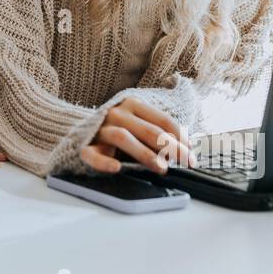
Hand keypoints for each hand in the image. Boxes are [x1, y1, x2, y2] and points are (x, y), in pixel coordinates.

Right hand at [79, 97, 194, 174]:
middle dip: (170, 147)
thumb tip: (185, 150)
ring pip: (123, 138)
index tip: (192, 156)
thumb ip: (157, 132)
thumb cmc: (117, 130)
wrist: (80, 129)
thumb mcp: (138, 124)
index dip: (181, 138)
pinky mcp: (85, 146)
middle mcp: (116, 114)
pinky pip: (93, 155)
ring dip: (145, 153)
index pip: (163, 120)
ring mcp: (100, 129)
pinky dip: (104, 162)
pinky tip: (116, 168)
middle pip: (148, 130)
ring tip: (162, 168)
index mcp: (132, 105)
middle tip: (185, 162)